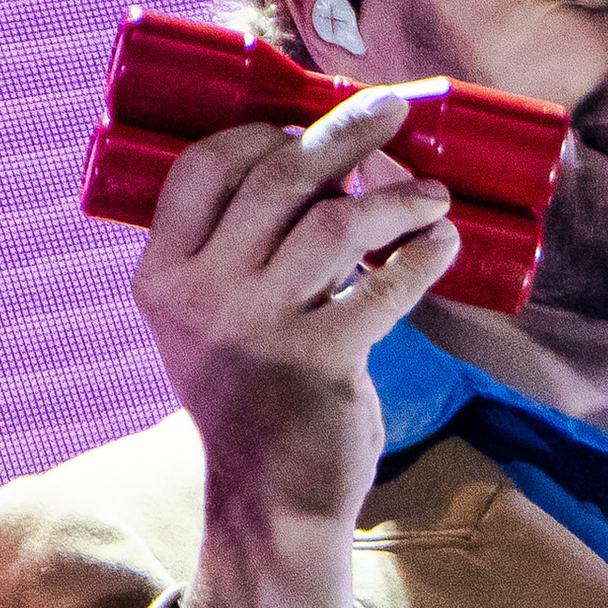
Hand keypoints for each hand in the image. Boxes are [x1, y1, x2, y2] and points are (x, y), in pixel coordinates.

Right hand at [131, 90, 459, 607]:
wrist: (268, 497)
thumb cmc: (252, 393)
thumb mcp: (208, 320)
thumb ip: (238, 253)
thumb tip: (321, 165)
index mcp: (162, 275)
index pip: (203, 167)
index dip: (261, 128)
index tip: (305, 119)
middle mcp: (202, 294)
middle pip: (280, 175)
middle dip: (347, 131)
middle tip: (394, 110)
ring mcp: (260, 327)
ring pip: (339, 222)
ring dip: (398, 197)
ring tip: (432, 197)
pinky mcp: (321, 360)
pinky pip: (386, 285)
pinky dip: (425, 255)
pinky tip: (445, 242)